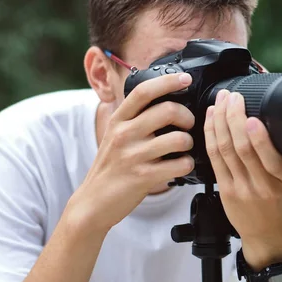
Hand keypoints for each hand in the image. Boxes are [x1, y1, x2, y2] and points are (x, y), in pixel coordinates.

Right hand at [67, 73, 195, 232]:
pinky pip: (179, 165)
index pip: (143, 91)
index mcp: (118, 120)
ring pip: (178, 139)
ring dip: (189, 143)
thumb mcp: (116, 135)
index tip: (185, 79)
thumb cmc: (112, 166)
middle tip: (189, 124)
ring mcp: (133, 156)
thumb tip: (165, 99)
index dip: (167, 81)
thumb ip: (135, 118)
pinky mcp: (142, 177)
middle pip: (167, 110)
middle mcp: (124, 134)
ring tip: (185, 148)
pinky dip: (187, 164)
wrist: (92, 203)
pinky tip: (182, 165)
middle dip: (187, 116)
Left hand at [204, 89, 281, 268]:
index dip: (258, 137)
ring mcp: (241, 188)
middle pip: (242, 149)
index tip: (252, 117)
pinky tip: (210, 118)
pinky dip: (210, 135)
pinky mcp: (224, 189)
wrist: (269, 232)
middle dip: (233, 118)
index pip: (270, 158)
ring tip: (220, 101)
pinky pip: (214, 158)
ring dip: (219, 121)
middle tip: (232, 96)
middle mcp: (263, 185)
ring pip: (225, 150)